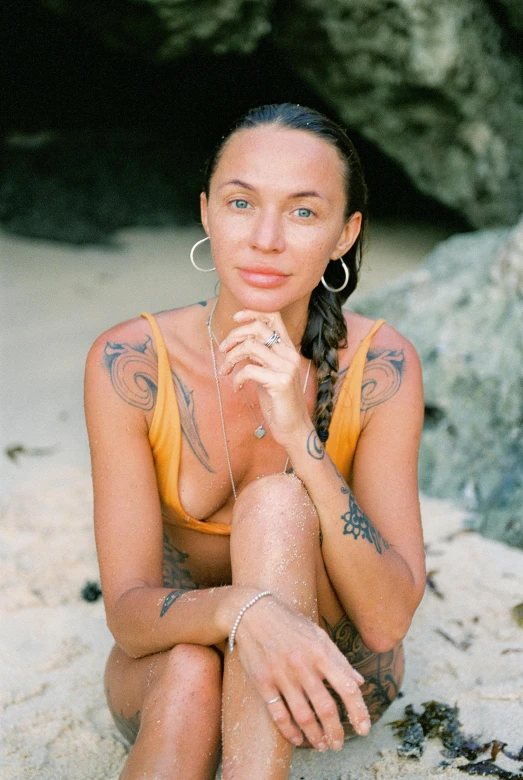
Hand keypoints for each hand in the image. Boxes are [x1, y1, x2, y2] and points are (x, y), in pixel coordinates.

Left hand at [218, 310, 311, 445]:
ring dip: (231, 357)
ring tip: (225, 370)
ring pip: (251, 346)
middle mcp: (289, 354)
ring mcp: (287, 367)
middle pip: (258, 328)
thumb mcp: (267, 373)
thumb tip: (238, 344)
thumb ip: (258, 357)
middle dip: (234, 336)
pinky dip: (236, 378)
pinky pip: (249, 370)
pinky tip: (236, 387)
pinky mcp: (281, 382)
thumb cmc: (278, 402)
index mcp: (287, 349)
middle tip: (223, 350)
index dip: (252, 312)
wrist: (293, 428)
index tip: (236, 319)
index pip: (273, 317)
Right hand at [234, 596, 370, 749]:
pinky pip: (278, 714)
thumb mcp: (318, 633)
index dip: (358, 711)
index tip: (364, 728)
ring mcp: (281, 674)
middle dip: (336, 731)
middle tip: (339, 744)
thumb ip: (339, 659)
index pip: (347, 687)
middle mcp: (302, 665)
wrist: (251, 611)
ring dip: (315, 736)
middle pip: (325, 708)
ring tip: (322, 745)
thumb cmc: (289, 622)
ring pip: (303, 715)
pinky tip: (298, 738)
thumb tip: (359, 682)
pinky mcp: (263, 681)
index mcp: (320, 652)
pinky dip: (289, 731)